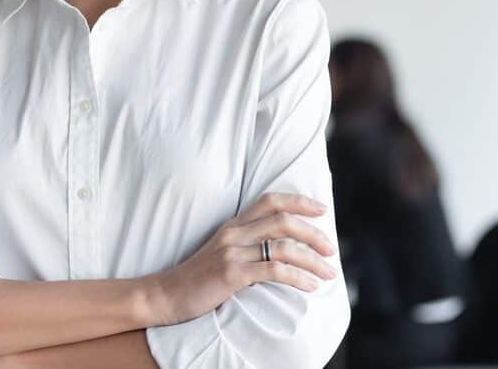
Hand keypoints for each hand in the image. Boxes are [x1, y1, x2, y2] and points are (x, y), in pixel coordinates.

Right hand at [147, 191, 338, 326]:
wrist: (166, 295)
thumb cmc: (197, 278)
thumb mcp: (222, 253)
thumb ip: (247, 246)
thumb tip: (283, 251)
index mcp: (233, 225)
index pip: (270, 200)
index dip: (299, 201)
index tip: (322, 209)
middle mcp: (234, 233)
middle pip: (283, 220)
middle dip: (313, 233)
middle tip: (331, 249)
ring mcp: (232, 252)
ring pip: (283, 246)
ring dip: (312, 260)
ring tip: (328, 273)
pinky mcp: (231, 274)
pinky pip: (274, 271)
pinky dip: (298, 277)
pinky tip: (310, 286)